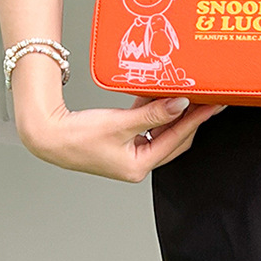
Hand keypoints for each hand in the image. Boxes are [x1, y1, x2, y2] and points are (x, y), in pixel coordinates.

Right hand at [17, 94, 226, 182]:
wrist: (48, 135)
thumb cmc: (77, 136)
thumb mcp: (120, 123)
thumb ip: (153, 114)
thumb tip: (180, 104)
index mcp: (139, 166)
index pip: (178, 139)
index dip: (197, 119)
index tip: (213, 104)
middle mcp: (137, 163)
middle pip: (174, 139)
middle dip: (190, 117)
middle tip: (206, 97)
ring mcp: (129, 153)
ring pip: (161, 131)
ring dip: (172, 113)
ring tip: (188, 93)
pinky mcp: (122, 142)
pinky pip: (147, 126)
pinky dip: (154, 111)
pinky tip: (157, 95)